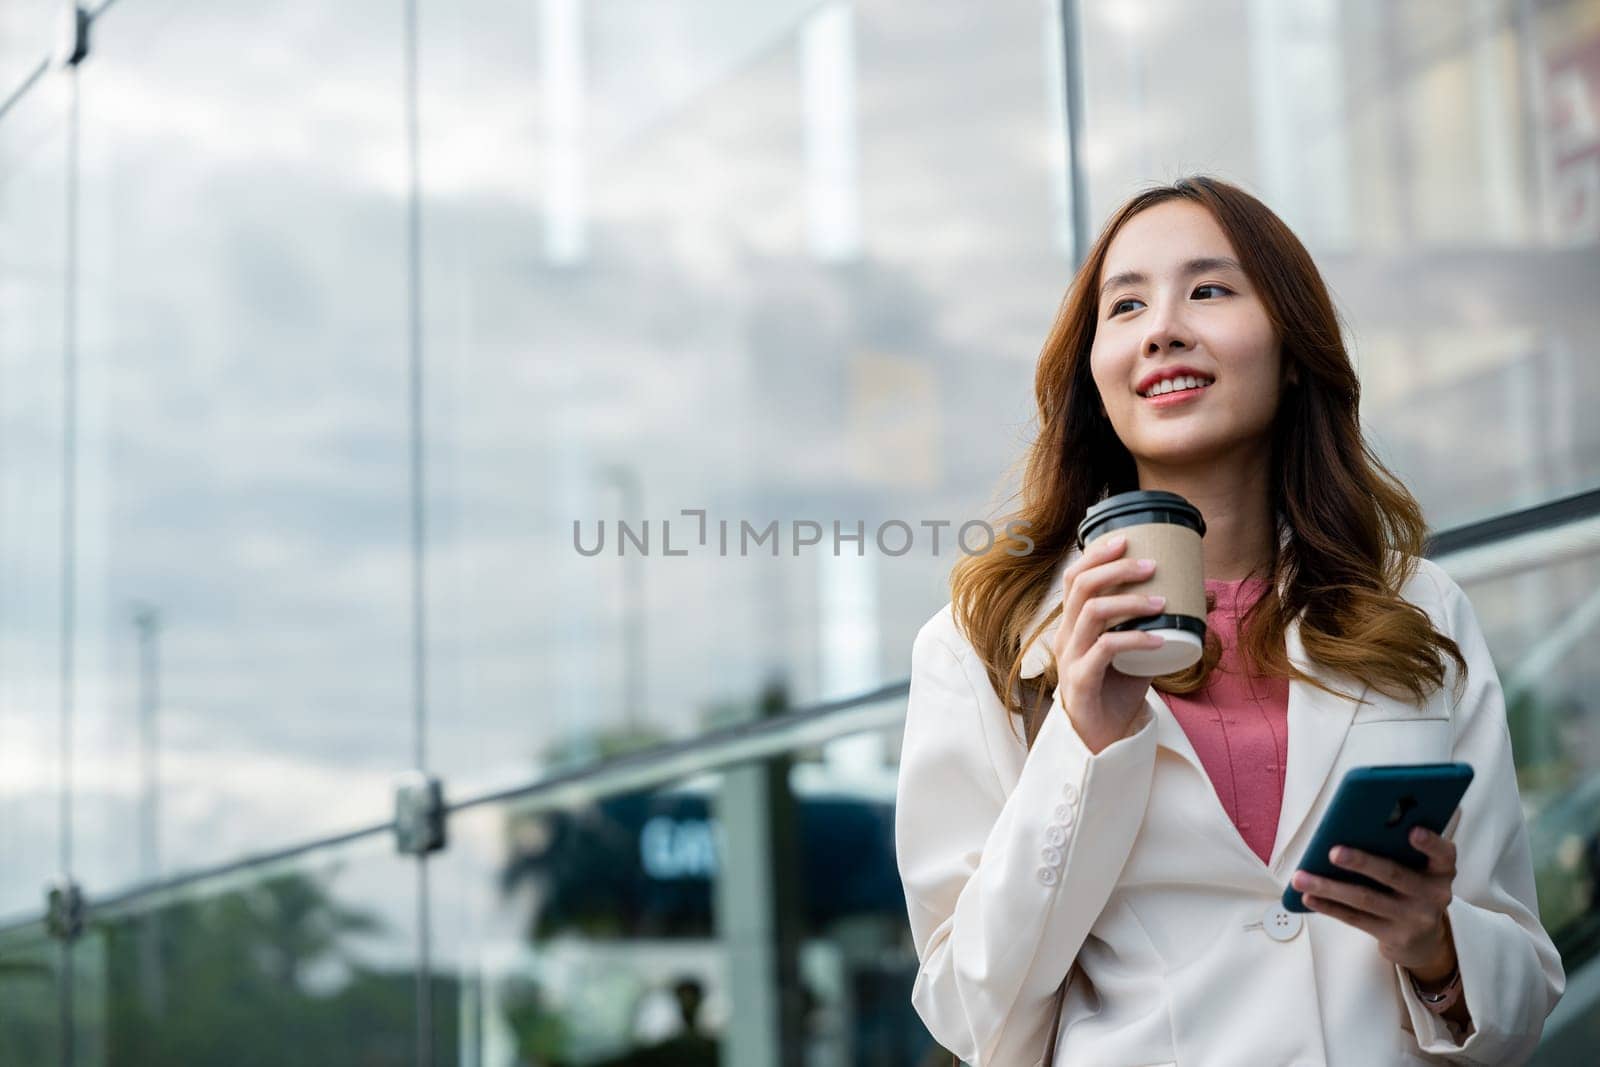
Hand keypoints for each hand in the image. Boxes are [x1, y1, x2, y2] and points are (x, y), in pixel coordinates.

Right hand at [1050, 533, 1168, 752]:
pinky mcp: (1080, 682)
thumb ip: (1162, 625)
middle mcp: (1066, 636)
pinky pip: (1105, 650)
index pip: (1075, 578)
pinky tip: (1160, 639)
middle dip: (1116, 569)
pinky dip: (1135, 639)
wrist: (1102, 739)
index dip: (1096, 554)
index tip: (1126, 539)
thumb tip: (1206, 597)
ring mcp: (1070, 658)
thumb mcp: (1142, 651)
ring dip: (1129, 601)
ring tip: (1162, 602)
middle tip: (1151, 565)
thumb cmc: (1118, 690)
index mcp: (1074, 623)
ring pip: (1091, 613)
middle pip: (1080, 587)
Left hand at [1290, 826, 1458, 976]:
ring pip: (1366, 899)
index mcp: (1441, 869)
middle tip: (1333, 852)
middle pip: (1393, 874)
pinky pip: (1356, 919)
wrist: (1424, 939)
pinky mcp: (1395, 936)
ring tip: (1300, 878)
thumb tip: (1352, 824)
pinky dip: (1329, 906)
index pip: (1443, 853)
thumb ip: (1398, 847)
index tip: (1413, 830)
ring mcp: (1415, 918)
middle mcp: (1434, 894)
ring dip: (1329, 887)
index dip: (1430, 842)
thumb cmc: (1412, 886)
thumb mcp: (1419, 867)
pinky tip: (1308, 897)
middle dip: (1361, 862)